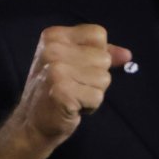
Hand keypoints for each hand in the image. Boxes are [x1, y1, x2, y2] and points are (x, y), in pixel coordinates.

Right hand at [0, 24, 132, 158]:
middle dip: (95, 76)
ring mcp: (56, 70)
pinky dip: (90, 106)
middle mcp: (52, 49)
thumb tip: (127, 55)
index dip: (96, 54)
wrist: (31, 124)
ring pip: (104, 78)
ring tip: (73, 96)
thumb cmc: (56, 90)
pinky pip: (98, 96)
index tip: (78, 67)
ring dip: (93, 92)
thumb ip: (102, 54)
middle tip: (73, 85)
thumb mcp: (75, 64)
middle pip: (103, 58)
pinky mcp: (62, 91)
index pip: (98, 34)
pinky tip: (72, 107)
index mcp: (54, 36)